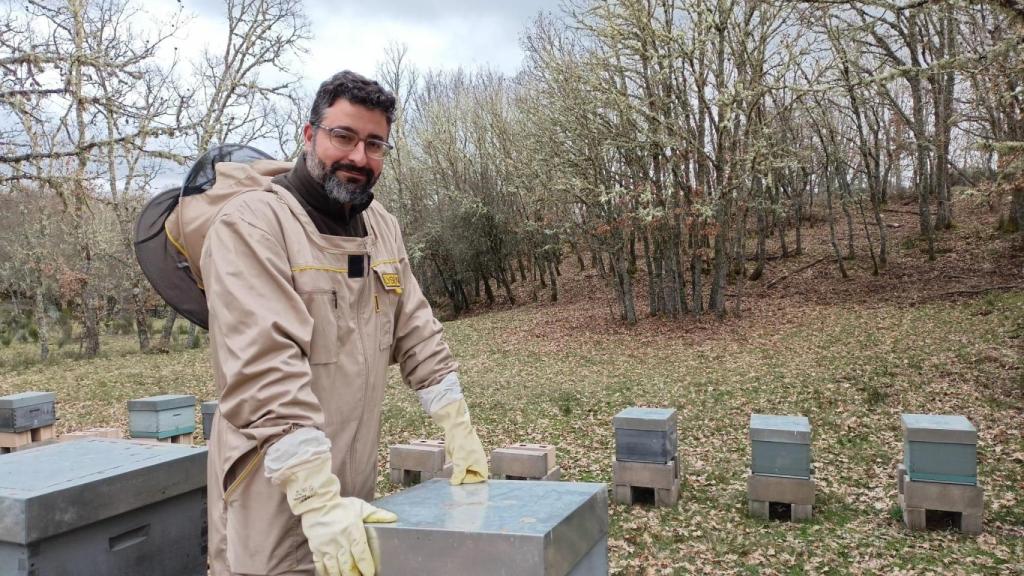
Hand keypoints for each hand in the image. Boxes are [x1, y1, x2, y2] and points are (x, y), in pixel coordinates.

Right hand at [273, 453, 396, 575]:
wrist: (317, 502)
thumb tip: (393, 518)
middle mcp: (340, 542)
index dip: (366, 567)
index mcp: (353, 532)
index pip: (361, 554)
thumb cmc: (341, 506)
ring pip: (334, 569)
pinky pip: (320, 566)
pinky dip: (325, 573)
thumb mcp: (361, 507)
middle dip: (354, 575)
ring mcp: (327, 547)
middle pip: (348, 566)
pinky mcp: (316, 549)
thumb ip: (377, 514)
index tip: (370, 574)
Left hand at [430, 398, 487, 484]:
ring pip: (465, 471)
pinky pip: (459, 465)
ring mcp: (469, 459)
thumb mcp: (460, 463)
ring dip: (458, 472)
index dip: (473, 481)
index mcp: (481, 464)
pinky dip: (455, 466)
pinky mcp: (461, 455)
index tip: (462, 479)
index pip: (481, 478)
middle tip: (455, 478)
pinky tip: (450, 465)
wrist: (457, 429)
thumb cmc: (463, 446)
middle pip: (472, 475)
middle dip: (464, 477)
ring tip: (453, 471)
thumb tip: (455, 483)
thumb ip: (458, 475)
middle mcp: (477, 462)